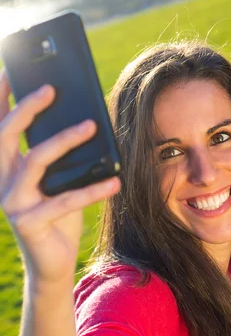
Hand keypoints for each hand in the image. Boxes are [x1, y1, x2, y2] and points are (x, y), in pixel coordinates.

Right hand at [0, 72, 120, 284]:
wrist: (52, 264)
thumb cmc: (57, 219)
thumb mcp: (55, 185)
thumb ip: (58, 161)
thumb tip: (83, 125)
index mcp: (7, 169)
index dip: (0, 100)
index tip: (8, 72)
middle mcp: (3, 181)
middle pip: (7, 135)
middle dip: (27, 108)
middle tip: (51, 89)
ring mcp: (13, 202)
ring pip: (36, 160)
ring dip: (65, 140)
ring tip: (92, 126)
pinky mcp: (30, 222)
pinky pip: (65, 200)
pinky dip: (93, 190)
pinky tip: (114, 181)